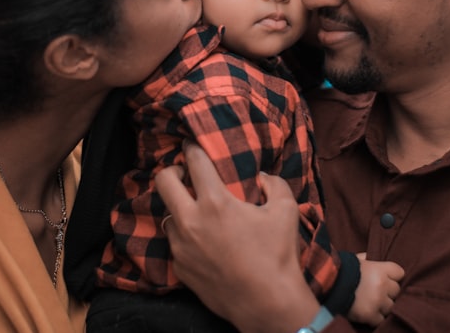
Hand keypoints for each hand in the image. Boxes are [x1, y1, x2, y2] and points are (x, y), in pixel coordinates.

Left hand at [156, 142, 320, 332]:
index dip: (191, 148)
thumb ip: (275, 184)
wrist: (266, 303)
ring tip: (196, 212)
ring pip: (167, 216)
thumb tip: (263, 178)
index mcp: (215, 203)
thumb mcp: (286, 211)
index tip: (191, 145)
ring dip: (179, 209)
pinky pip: (175, 245)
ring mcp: (182, 247)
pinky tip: (203, 243)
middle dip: (171, 171)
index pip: (194, 162)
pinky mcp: (180, 268)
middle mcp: (191, 222)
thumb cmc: (277, 255)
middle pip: (163, 182)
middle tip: (184, 173)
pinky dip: (185, 238)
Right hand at [347, 253, 403, 325]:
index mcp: (380, 269)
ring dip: (382, 306)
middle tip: (376, 292)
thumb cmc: (342, 269)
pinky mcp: (370, 315)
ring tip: (371, 303)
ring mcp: (377, 301)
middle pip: (396, 291)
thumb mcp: (356, 259)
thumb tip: (374, 258)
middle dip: (388, 292)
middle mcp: (382, 285)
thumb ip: (368, 259)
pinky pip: (381, 320)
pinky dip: (375, 318)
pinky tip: (367, 313)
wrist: (326, 283)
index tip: (385, 278)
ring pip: (391, 306)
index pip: (400, 273)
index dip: (392, 276)